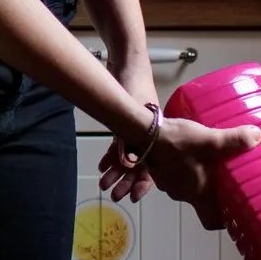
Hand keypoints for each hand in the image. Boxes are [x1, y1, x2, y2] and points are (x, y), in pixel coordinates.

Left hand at [96, 55, 160, 202]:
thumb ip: (129, 132)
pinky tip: (102, 167)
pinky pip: (119, 145)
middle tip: (115, 196)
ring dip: (116, 171)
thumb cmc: (136, 85)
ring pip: (128, 157)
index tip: (135, 197)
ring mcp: (137, 130)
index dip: (144, 182)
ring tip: (104, 184)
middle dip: (127, 180)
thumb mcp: (135, 110)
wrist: (127, 63)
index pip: (154, 165)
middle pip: (140, 164)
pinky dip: (111, 156)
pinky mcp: (125, 123)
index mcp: (158, 134)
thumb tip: (126, 160)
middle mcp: (150, 135)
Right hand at [98, 115, 260, 227]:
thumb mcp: (210, 140)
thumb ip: (234, 140)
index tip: (234, 212)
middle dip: (213, 194)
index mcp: (198, 193)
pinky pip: (175, 176)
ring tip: (209, 164)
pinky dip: (183, 170)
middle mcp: (184, 193)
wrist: (143, 133)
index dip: (223, 221)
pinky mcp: (160, 171)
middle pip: (202, 202)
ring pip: (188, 188)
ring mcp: (169, 184)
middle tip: (227, 182)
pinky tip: (188, 154)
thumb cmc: (178, 143)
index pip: (211, 221)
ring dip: (197, 180)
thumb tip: (257, 136)